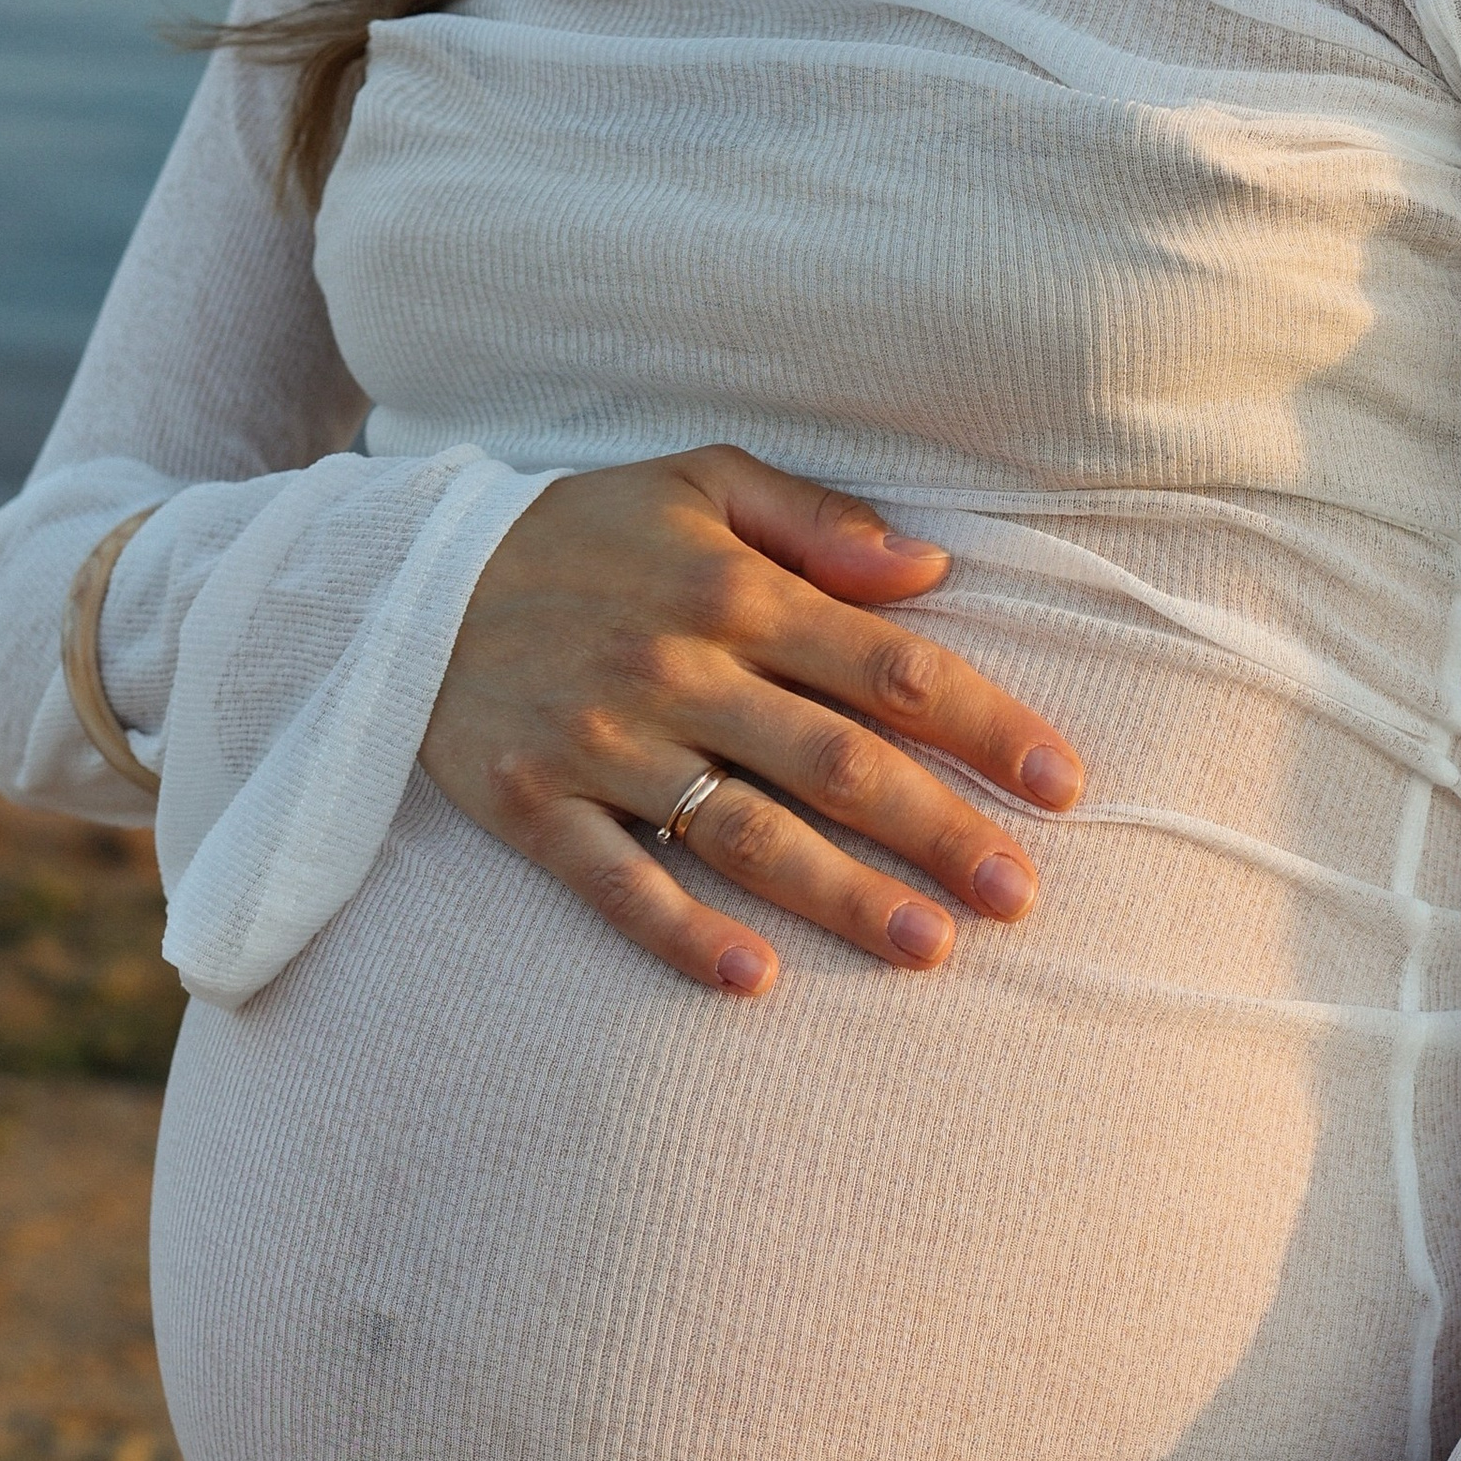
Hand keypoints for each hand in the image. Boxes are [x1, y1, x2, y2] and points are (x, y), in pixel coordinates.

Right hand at [421, 446, 1081, 993]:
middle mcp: (677, 669)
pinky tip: (756, 977)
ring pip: (745, 833)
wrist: (399, 577)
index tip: (1061, 784)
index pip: (887, 666)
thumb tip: (929, 569)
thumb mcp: (698, 482)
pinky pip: (617, 881)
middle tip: (1020, 894)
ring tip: (930, 947)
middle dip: (939, 831)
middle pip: (836, 763)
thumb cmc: (580, 532)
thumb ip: (819, 520)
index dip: (983, 725)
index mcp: (732, 591)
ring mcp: (603, 743)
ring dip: (842, 894)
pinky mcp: (534, 805)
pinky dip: (682, 931)